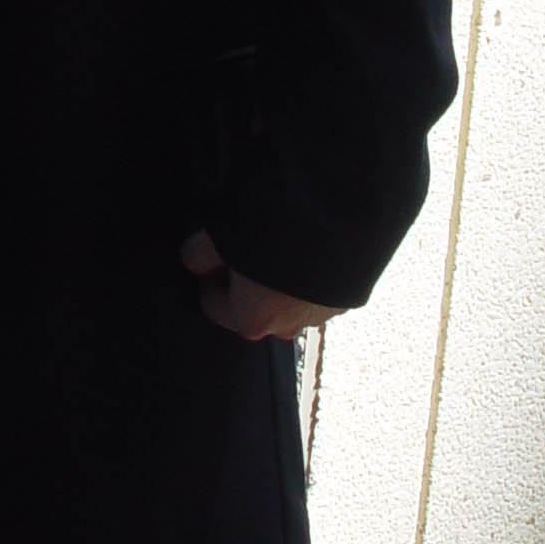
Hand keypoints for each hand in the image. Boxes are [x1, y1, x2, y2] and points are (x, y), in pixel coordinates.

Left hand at [179, 230, 335, 339]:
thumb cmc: (274, 232)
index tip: (214, 256)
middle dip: (248, 282)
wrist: (339, 216)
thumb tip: (196, 262)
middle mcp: (288, 327)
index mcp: (252, 320)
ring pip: (289, 299)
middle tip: (249, 245)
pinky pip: (318, 289)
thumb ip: (198, 255)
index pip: (214, 306)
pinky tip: (309, 245)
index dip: (209, 278)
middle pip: (254, 306)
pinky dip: (311, 273)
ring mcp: (322, 315)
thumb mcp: (218, 237)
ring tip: (283, 243)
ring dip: (282, 279)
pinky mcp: (349, 297)